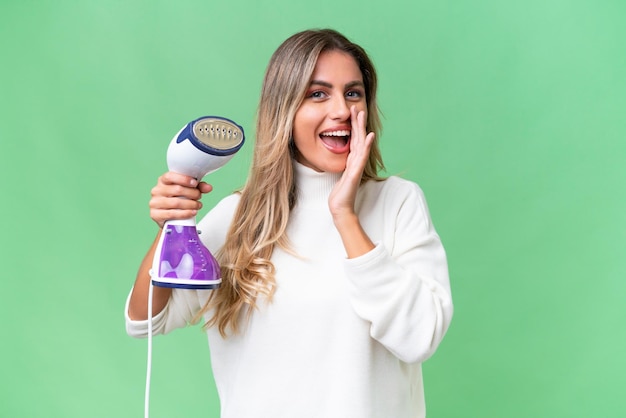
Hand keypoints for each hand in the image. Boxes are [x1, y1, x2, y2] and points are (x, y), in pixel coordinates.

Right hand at [149, 171, 211, 227]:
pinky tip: (192, 212)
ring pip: (176, 202)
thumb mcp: (188, 191)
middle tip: (199, 196)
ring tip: (198, 205)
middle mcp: (157, 190)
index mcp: (163, 181)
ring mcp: (154, 203)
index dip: (184, 179)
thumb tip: (209, 187)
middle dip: (192, 193)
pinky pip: (172, 214)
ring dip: (191, 204)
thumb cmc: (177, 200)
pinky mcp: (155, 214)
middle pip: (177, 189)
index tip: (195, 183)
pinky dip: (185, 213)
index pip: (170, 176)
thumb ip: (198, 187)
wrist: (169, 218)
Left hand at [328, 105, 374, 220]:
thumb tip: (341, 160)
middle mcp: (356, 161)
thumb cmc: (340, 194)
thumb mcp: (339, 176)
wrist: (340, 208)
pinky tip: (369, 135)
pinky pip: (361, 156)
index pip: (354, 140)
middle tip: (357, 107)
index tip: (353, 113)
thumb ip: (343, 166)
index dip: (354, 126)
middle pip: (358, 138)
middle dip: (358, 123)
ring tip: (362, 114)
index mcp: (351, 161)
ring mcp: (357, 166)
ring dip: (362, 128)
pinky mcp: (355, 172)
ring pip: (360, 143)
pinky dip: (366, 145)